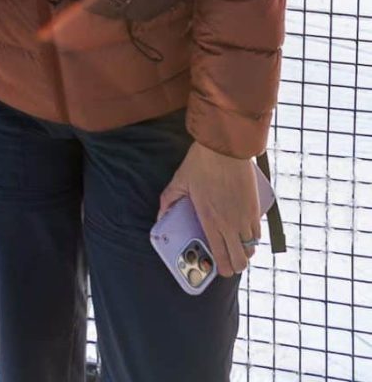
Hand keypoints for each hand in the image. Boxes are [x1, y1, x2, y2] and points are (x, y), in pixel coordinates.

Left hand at [159, 142, 261, 278]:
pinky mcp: (255, 208)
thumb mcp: (180, 181)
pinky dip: (253, 238)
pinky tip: (246, 233)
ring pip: (251, 249)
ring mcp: (245, 218)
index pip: (221, 258)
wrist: (225, 147)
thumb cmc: (201, 163)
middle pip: (240, 260)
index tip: (219, 268)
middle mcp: (230, 225)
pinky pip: (258, 233)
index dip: (222, 269)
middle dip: (235, 264)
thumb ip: (168, 200)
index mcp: (210, 222)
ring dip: (245, 251)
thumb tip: (159, 215)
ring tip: (236, 244)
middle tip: (229, 258)